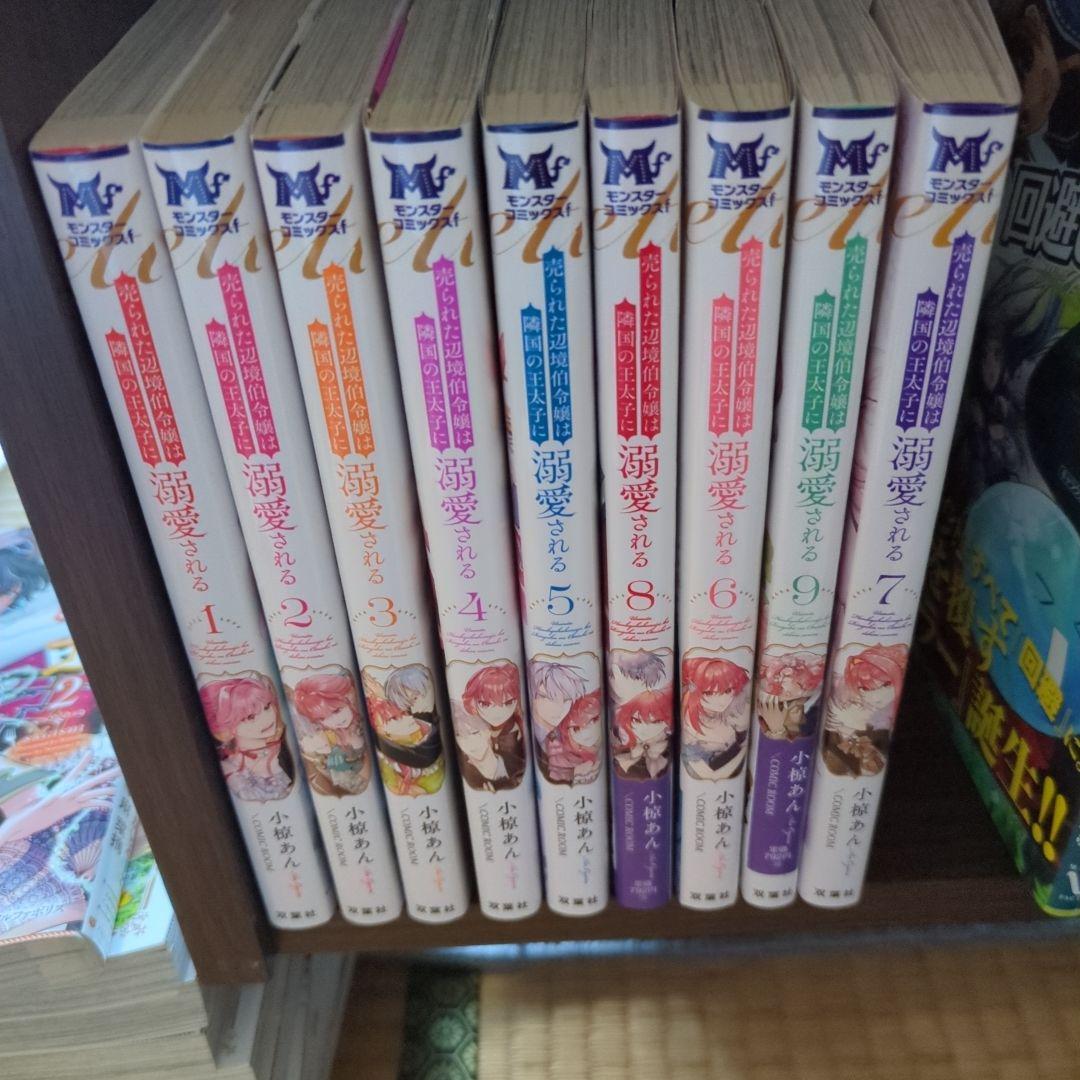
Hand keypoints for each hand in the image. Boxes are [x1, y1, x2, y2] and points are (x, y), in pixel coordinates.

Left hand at [0, 755, 118, 844]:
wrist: (17, 827)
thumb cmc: (15, 825)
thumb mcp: (14, 826)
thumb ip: (10, 831)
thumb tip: (11, 832)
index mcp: (53, 798)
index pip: (68, 780)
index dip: (79, 767)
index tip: (89, 755)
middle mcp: (63, 797)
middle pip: (86, 784)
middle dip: (102, 778)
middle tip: (118, 769)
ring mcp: (67, 802)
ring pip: (89, 794)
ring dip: (103, 791)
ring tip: (117, 789)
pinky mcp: (68, 809)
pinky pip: (87, 805)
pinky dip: (98, 804)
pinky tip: (108, 806)